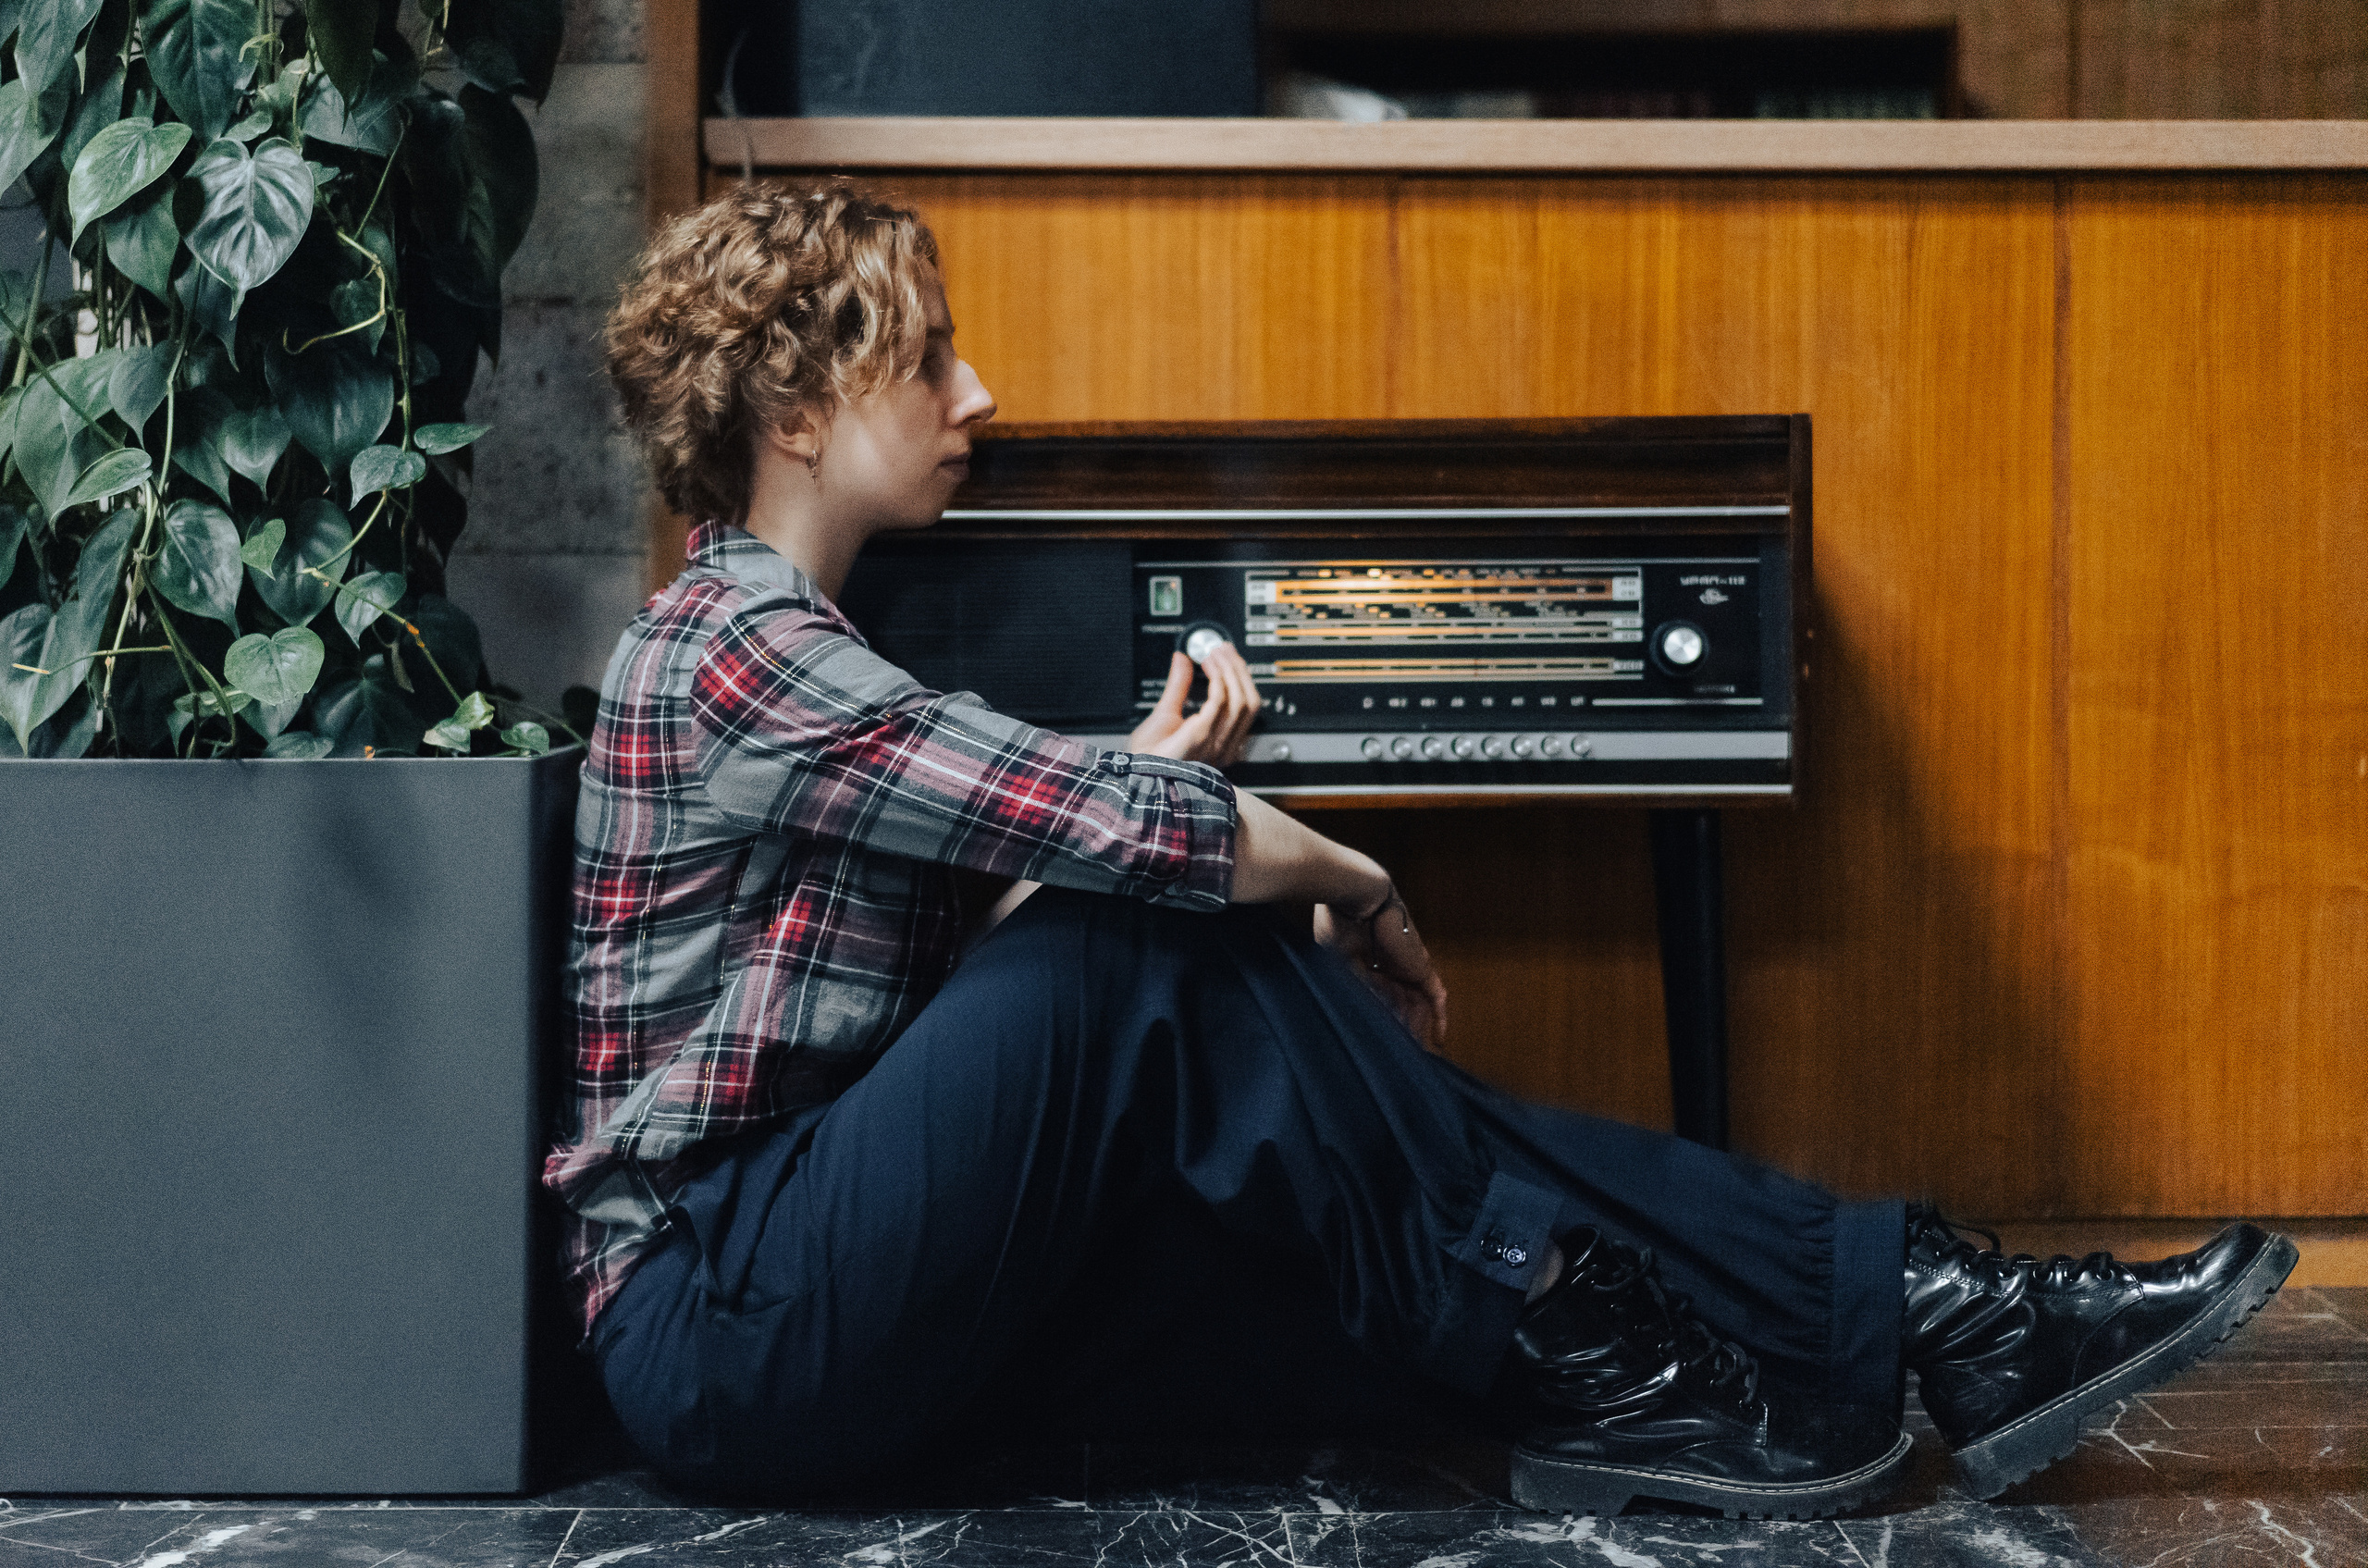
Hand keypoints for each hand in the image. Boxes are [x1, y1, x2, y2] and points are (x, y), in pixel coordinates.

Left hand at [1127, 642, 1260, 766]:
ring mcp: (1215, 742)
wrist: (1134, 773)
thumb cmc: (1149, 755)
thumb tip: (1183, 659)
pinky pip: (1220, 702)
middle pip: (1250, 702)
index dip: (1241, 679)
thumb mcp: (1166, 711)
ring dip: (1230, 671)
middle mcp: (1224, 745)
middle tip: (1223, 649)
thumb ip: (1178, 685)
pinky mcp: (1200, 734)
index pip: (1247, 708)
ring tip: (1215, 654)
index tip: (1228, 657)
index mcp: (1222, 743)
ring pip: (1242, 700)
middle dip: (1239, 671)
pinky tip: (1208, 666)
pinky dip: (1217, 680)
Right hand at [1314, 886, 1448, 1050]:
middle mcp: (1390, 966)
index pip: (1379, 998)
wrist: (1358, 899)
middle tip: (1399, 1056)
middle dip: (1400, 1030)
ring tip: (1411, 1054)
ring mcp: (1407, 967)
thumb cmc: (1338, 925)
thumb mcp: (1340, 964)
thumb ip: (1355, 988)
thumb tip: (1362, 1016)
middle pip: (1400, 1005)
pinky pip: (1434, 997)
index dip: (1381, 1020)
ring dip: (1413, 1029)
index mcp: (1368, 963)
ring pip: (1416, 1006)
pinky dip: (1438, 1018)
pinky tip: (1438, 1040)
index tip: (1378, 1042)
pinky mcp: (1420, 967)